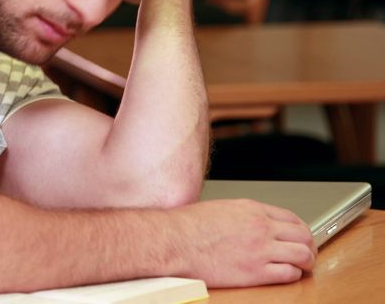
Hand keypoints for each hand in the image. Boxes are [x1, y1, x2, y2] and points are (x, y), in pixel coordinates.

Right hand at [172, 199, 316, 286]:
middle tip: (308, 253)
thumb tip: (252, 224)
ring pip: (302, 255)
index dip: (300, 229)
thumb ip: (242, 215)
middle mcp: (260, 227)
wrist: (174, 242)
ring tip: (303, 266)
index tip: (300, 236)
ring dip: (307, 262)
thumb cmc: (188, 226)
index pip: (291, 217)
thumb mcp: (220, 209)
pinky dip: (293, 275)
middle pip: (303, 235)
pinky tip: (287, 275)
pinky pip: (288, 274)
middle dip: (309, 245)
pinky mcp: (255, 272)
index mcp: (251, 209)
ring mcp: (260, 249)